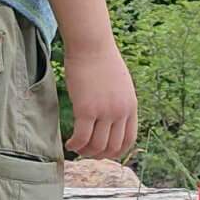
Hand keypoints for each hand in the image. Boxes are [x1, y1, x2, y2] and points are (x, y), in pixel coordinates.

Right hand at [63, 38, 138, 164]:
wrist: (91, 44)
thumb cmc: (102, 59)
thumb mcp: (120, 84)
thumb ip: (119, 102)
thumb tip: (111, 116)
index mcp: (131, 106)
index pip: (129, 140)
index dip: (116, 152)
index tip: (103, 152)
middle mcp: (120, 112)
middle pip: (113, 147)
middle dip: (99, 154)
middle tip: (86, 152)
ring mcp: (104, 112)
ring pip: (97, 146)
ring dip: (86, 152)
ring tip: (76, 148)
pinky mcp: (86, 109)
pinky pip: (82, 138)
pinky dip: (75, 145)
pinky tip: (69, 143)